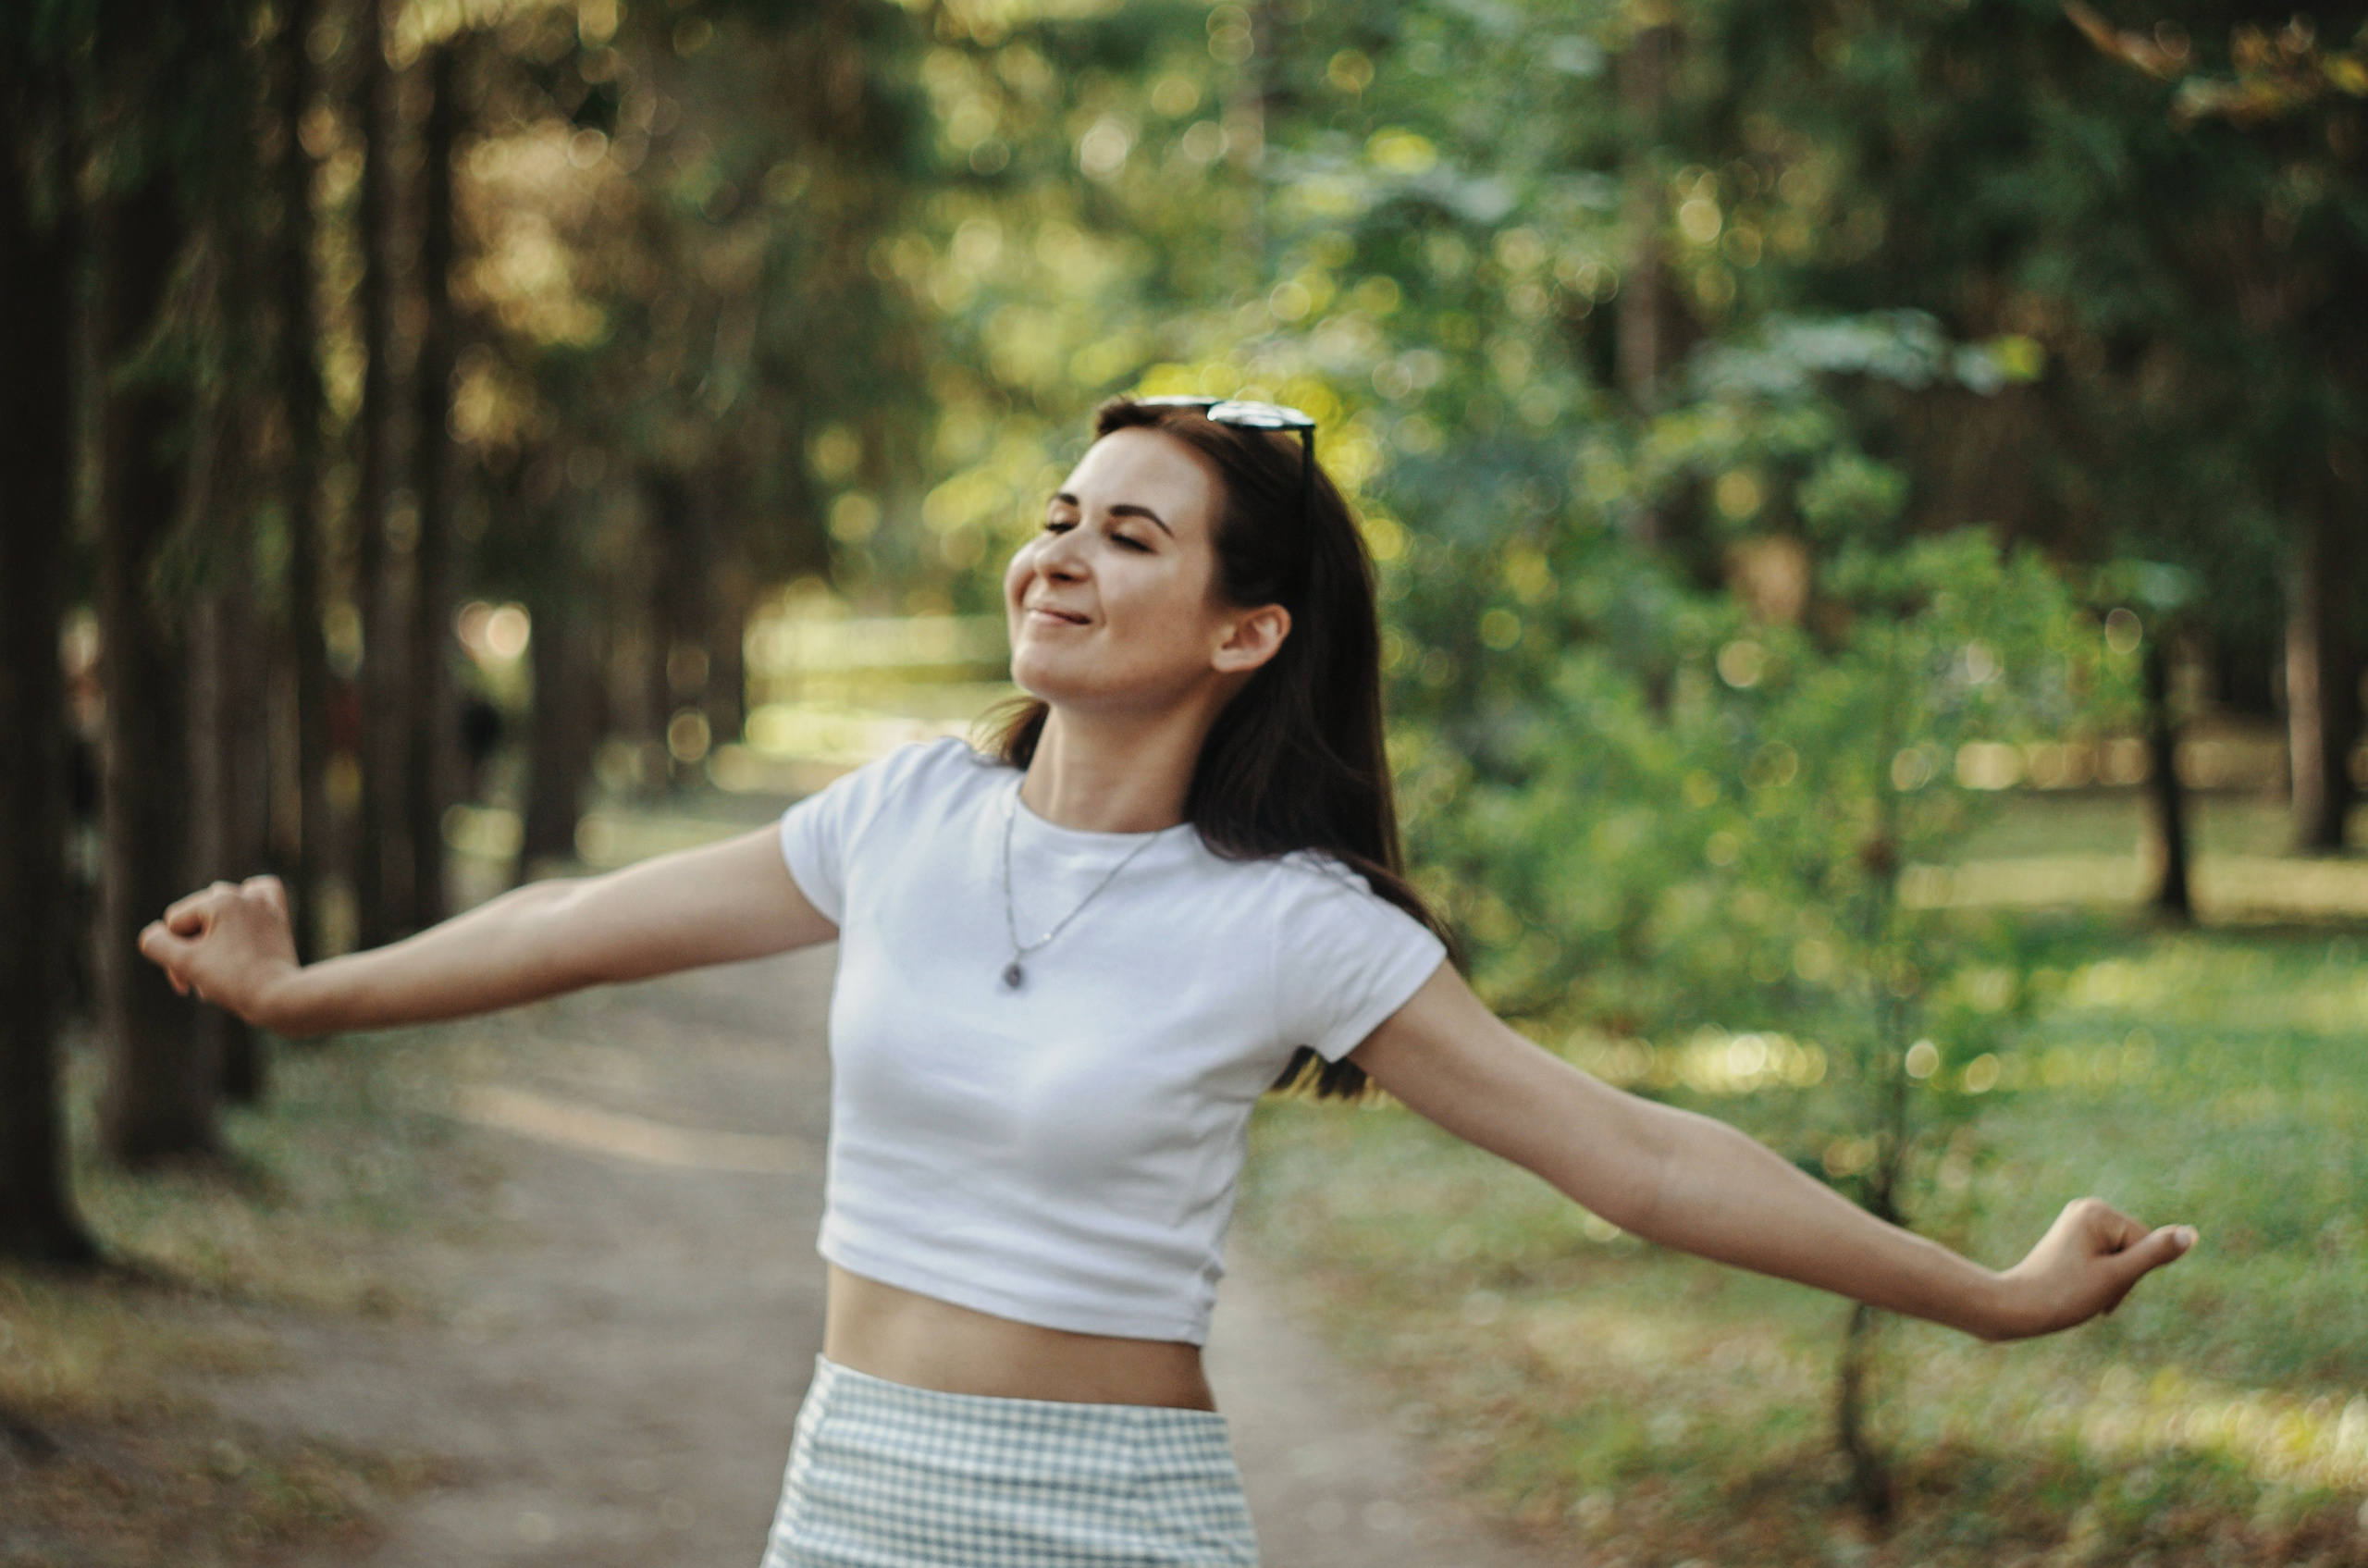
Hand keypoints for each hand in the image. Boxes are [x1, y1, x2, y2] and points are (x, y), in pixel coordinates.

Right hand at [137, 876, 302, 1030]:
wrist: (282, 997)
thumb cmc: (234, 981)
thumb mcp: (186, 963)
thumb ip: (156, 944)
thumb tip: (154, 934)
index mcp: (220, 900)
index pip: (174, 924)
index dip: (173, 957)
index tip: (185, 986)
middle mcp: (244, 895)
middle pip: (197, 920)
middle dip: (193, 952)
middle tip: (202, 983)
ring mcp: (265, 906)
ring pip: (222, 912)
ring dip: (214, 939)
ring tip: (221, 965)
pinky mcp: (279, 919)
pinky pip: (260, 896)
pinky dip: (247, 907)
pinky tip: (243, 921)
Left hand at [1989, 1197, 2196, 1340]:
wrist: (2017, 1307)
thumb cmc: (2065, 1294)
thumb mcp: (2117, 1276)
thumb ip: (2155, 1254)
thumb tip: (2191, 1234)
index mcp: (2097, 1211)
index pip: (2145, 1244)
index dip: (2131, 1274)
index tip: (2098, 1285)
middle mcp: (2088, 1209)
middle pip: (2134, 1249)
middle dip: (2122, 1277)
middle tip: (2091, 1292)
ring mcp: (2080, 1222)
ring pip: (2123, 1258)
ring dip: (2113, 1281)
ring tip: (2084, 1291)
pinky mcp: (2075, 1237)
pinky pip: (2107, 1260)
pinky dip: (2102, 1278)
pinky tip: (2081, 1286)